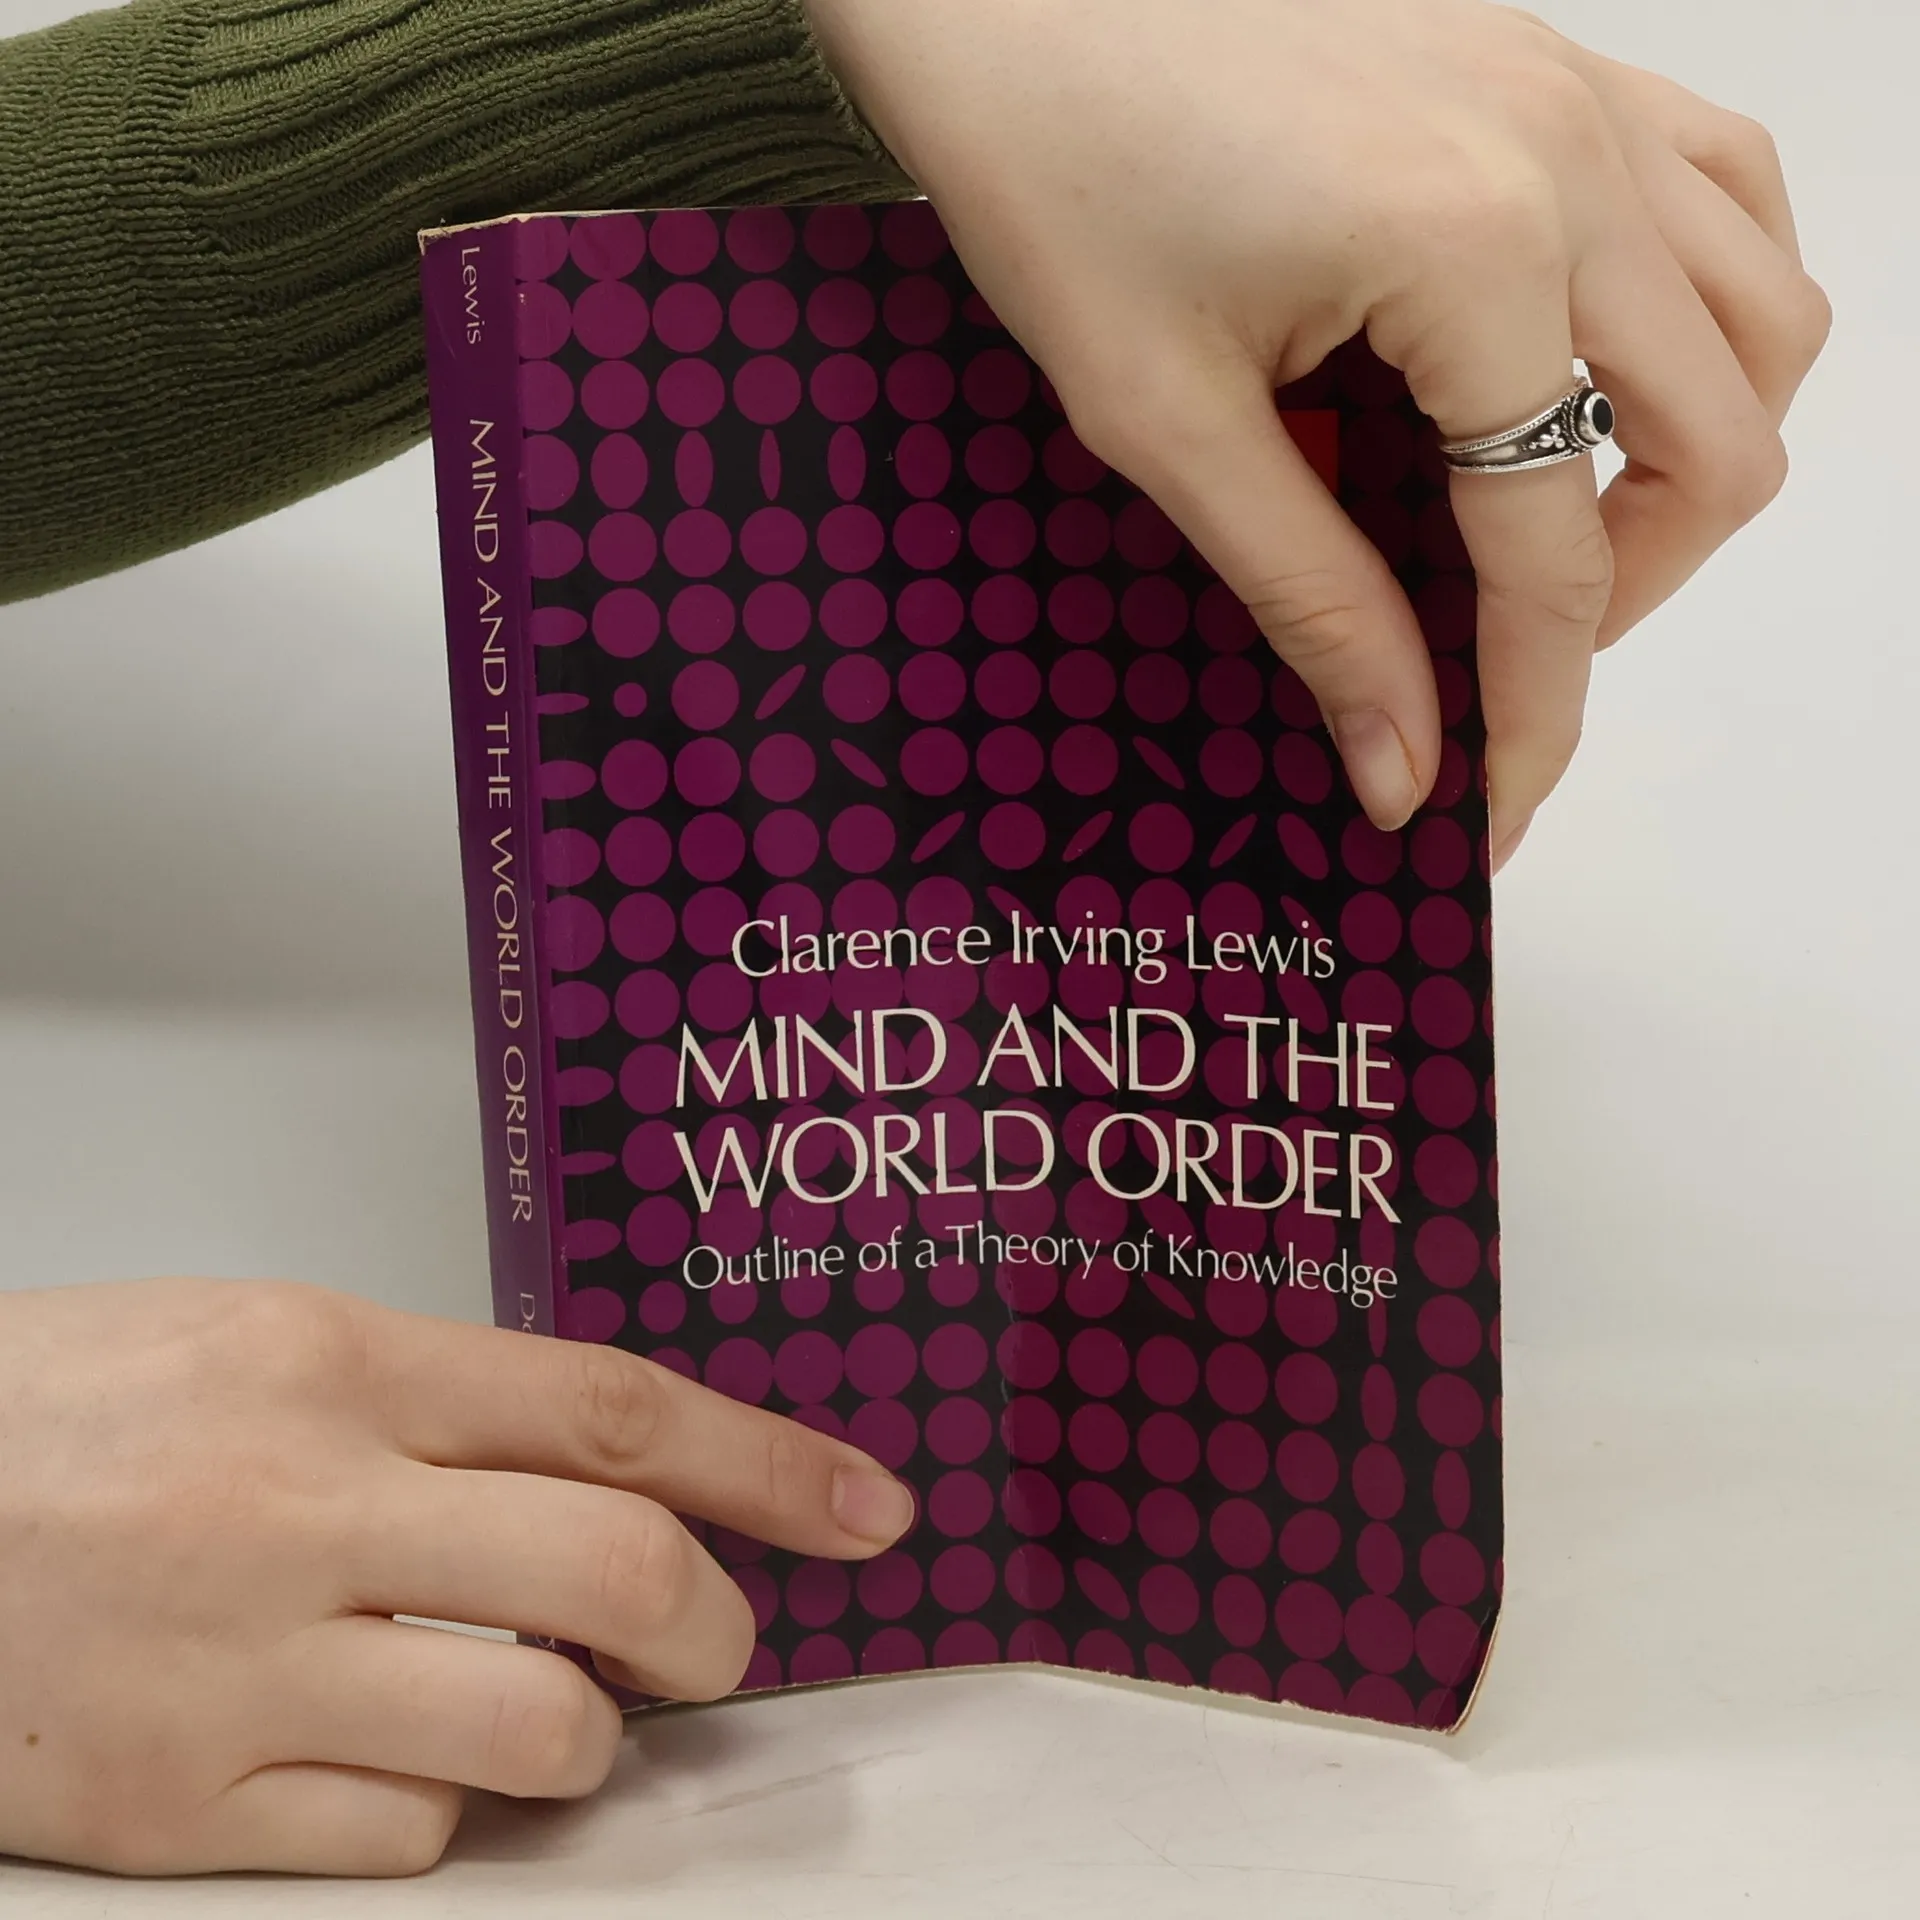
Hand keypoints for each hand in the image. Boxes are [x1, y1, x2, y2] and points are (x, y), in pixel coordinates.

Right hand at [0, 1279, 913, 1876]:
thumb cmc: (58, 1414)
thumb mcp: (256, 1341)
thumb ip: (434, 1401)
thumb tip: (607, 1470)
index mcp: (333, 1362)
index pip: (617, 1409)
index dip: (772, 1463)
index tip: (868, 1505)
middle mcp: (301, 1505)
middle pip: (617, 1567)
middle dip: (718, 1619)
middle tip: (720, 1636)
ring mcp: (240, 1667)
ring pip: (538, 1727)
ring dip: (594, 1731)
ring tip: (558, 1707)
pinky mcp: (179, 1808)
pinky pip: (406, 1839)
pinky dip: (448, 1811)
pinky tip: (406, 1764)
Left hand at [805, 0, 1830, 864]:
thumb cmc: (1048, 174)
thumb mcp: (1168, 426)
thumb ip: (1312, 601)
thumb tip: (1403, 763)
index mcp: (1478, 251)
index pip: (1554, 553)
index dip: (1531, 711)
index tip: (1484, 805)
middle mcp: (1575, 161)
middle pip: (1716, 447)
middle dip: (1619, 600)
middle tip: (1492, 659)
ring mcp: (1584, 95)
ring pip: (1761, 322)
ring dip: (1685, 461)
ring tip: (1545, 529)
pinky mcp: (1558, 64)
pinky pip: (1722, 198)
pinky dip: (1701, 315)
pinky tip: (1595, 370)